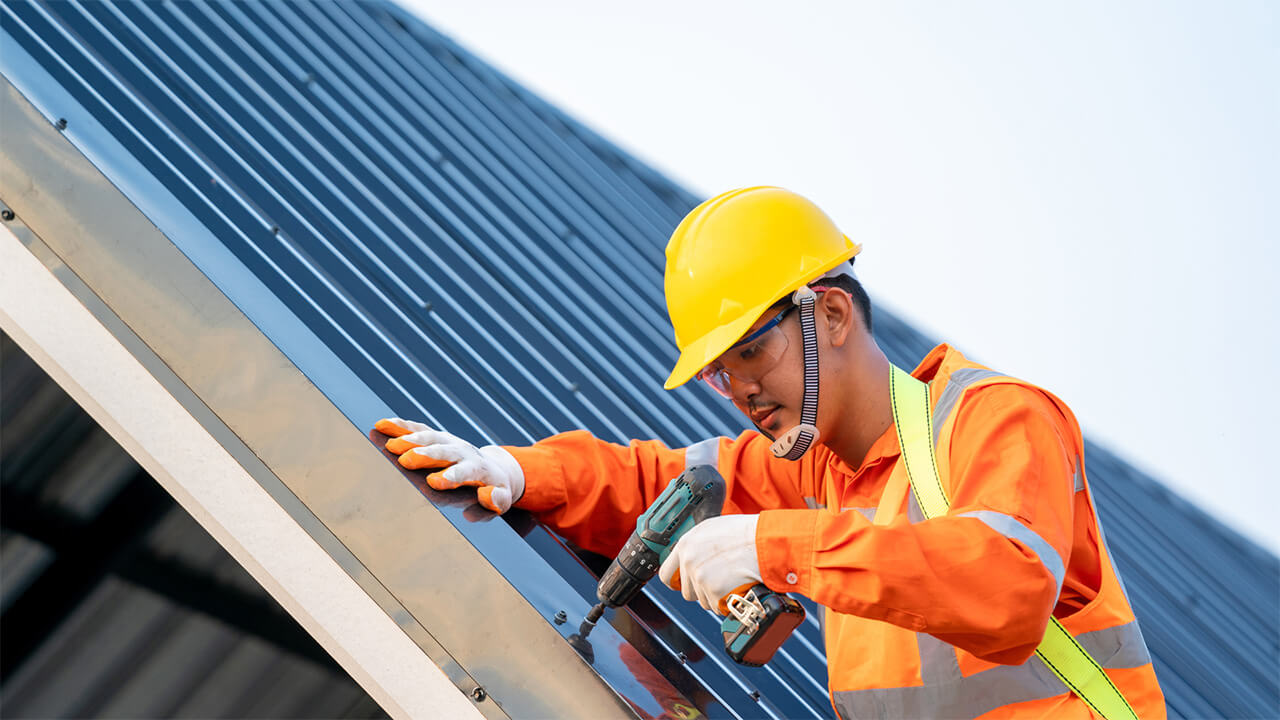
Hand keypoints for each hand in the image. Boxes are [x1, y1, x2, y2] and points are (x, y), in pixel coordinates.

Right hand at [374, 418, 523, 512]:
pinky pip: (419, 429)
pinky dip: (401, 427)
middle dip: (426, 455)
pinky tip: (382, 426)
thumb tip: (485, 496)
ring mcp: (451, 441)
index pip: (466, 471)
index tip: (434, 482)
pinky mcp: (439, 437)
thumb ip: (494, 502)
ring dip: (410, 439)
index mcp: (480, 469)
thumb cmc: (495, 490)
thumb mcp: (501, 501)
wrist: (496, 469)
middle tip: (406, 460)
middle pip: (445, 451)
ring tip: (389, 445)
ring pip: (430, 437)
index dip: (451, 476)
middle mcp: (464, 451)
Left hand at [658, 514, 761, 614]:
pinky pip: (716, 606)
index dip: (677, 582)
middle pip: (687, 592)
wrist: (765, 541)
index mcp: (686, 545)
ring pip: (702, 601)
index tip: (684, 584)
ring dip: (716, 597)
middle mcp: (689, 561)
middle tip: (720, 580)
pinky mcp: (714, 590)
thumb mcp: (712, 530)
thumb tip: (690, 559)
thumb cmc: (745, 534)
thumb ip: (696, 546)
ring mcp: (700, 577)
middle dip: (701, 591)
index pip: (666, 574)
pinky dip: (727, 602)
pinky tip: (737, 587)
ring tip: (732, 580)